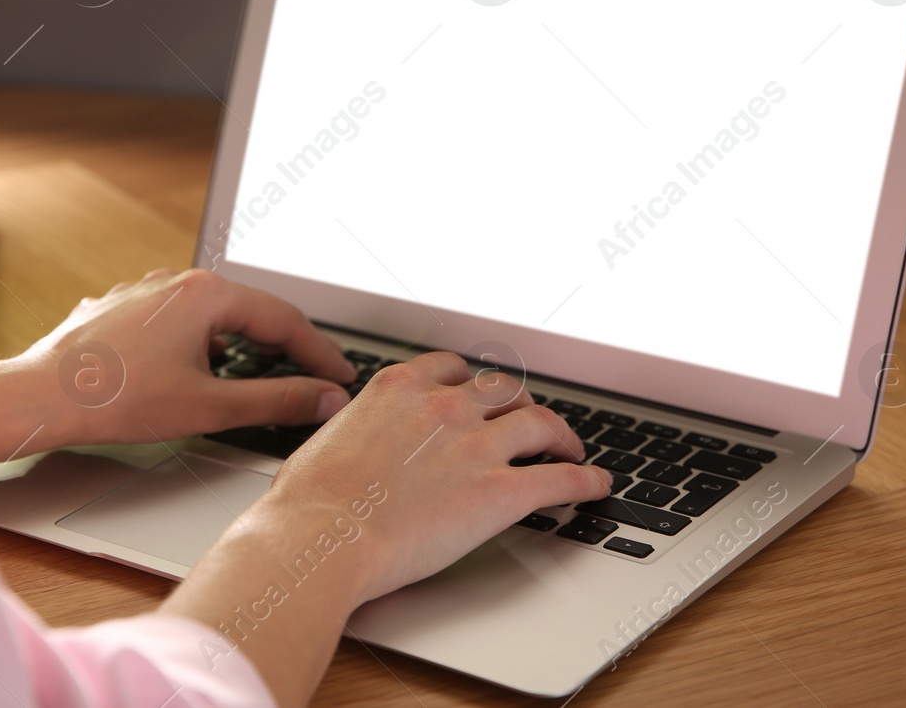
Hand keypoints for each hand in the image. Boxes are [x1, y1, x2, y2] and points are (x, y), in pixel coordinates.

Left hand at [16, 268, 356, 449]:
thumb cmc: (114, 400)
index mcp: (206, 294)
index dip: (319, 352)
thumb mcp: (209, 406)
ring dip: (240, 343)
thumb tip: (322, 398)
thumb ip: (275, 400)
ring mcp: (146, 291)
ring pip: (212, 313)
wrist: (40, 398)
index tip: (340, 376)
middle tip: (312, 374)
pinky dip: (201, 341)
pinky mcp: (123, 308)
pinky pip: (177, 318)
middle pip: (250, 310)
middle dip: (284, 344)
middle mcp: (177, 282)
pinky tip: (196, 369)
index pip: (284, 320)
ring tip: (258, 373)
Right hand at [161, 351, 611, 706]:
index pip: (452, 368)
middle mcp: (444, 406)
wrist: (322, 536)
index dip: (472, 382)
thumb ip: (348, 424)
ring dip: (561, 435)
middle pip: (502, 390)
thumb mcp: (323, 440)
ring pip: (540, 423)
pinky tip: (596, 485)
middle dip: (519, 404)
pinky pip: (560, 479)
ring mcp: (476, 446)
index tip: (479, 393)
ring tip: (571, 448)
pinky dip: (586, 480)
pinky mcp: (500, 492)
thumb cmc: (309, 502)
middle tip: (527, 420)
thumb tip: (343, 424)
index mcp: (399, 389)